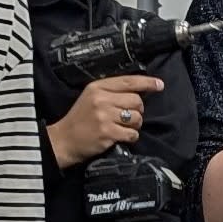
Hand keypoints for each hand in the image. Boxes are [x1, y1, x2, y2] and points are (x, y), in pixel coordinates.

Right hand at [47, 74, 165, 167]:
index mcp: (97, 87)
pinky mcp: (108, 133)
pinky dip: (130, 136)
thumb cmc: (80, 118)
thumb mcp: (91, 97)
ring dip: (134, 125)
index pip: (128, 81)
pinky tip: (121, 137)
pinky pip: (132, 133)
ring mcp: (104, 117)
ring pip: (136, 117)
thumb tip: (141, 92)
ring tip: (123, 127)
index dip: (147, 82)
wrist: (63, 140)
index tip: (159, 85)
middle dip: (138, 110)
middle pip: (136, 100)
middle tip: (129, 116)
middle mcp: (101, 99)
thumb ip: (112, 92)